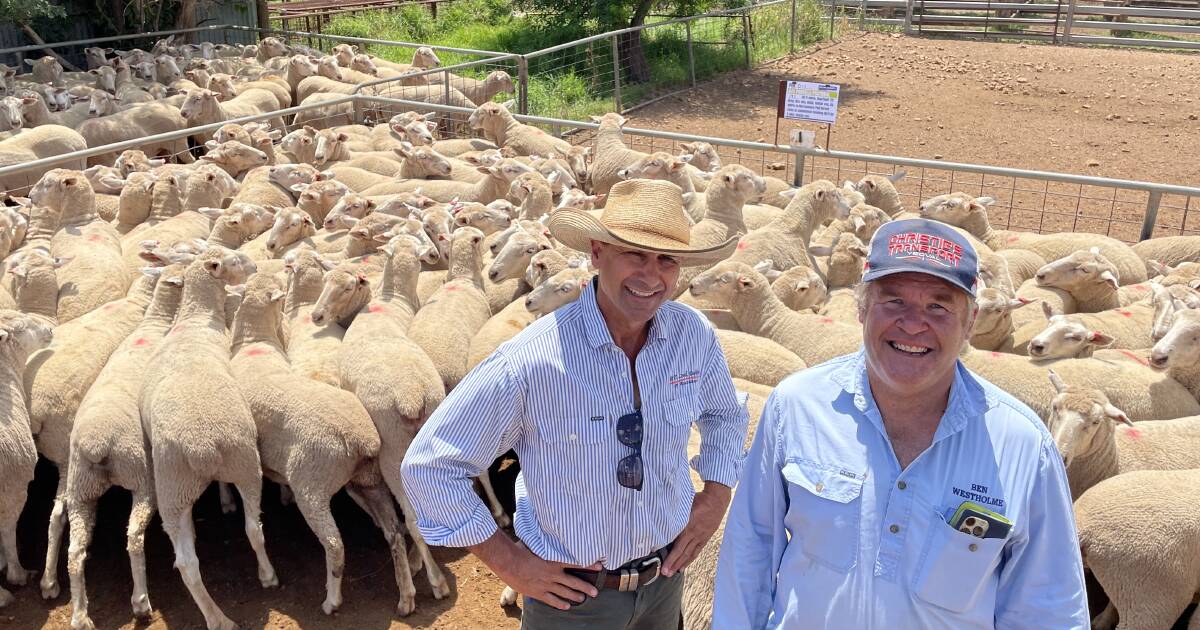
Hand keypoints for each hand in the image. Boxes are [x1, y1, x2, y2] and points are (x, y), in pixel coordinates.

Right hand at [469, 532, 600, 609]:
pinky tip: (567, 606)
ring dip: (575, 596)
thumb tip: (549, 532)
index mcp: (554, 561)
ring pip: (565, 592)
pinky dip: (560, 604)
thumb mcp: (536, 543)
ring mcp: (546, 585)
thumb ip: (546, 543)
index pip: (576, 563)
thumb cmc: (520, 550)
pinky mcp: (538, 592)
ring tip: (583, 598)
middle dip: (586, 587)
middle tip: (595, 592)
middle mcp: (553, 574)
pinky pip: (552, 600)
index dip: (589, 565)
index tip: (600, 566)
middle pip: (574, 582)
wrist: (508, 562)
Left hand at [662, 481, 731, 576]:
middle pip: (682, 552)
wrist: (716, 500)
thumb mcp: (684, 503)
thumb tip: (660, 516)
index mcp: (688, 526)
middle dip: (673, 564)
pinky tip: (683, 566)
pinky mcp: (705, 538)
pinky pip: (696, 551)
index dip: (670, 557)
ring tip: (672, 573)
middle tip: (665, 573)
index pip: (678, 545)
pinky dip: (690, 559)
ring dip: (680, 564)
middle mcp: (694, 534)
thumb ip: (674, 512)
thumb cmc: (698, 499)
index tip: (662, 564)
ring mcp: (701, 537)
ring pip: (689, 554)